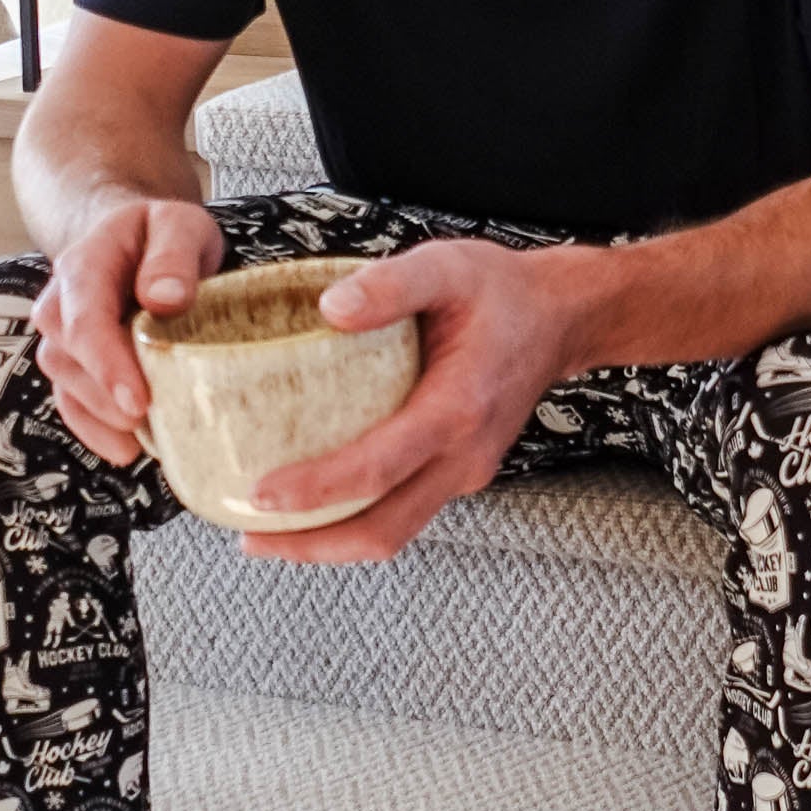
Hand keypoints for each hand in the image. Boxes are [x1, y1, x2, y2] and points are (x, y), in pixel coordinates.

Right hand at [31, 196, 223, 465]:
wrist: (136, 239)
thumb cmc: (159, 235)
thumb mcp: (179, 225)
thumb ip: (173, 255)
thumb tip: (165, 298)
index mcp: (83, 265)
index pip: (83, 320)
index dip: (106, 364)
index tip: (138, 400)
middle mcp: (61, 304)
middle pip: (68, 359)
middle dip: (107, 398)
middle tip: (153, 420)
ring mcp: (62, 339)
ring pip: (67, 387)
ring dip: (105, 418)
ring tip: (151, 435)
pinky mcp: (74, 366)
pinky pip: (72, 405)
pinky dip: (98, 431)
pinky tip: (130, 447)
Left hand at [239, 238, 583, 561]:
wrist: (560, 317)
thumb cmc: (500, 291)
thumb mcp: (445, 266)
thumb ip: (389, 284)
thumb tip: (329, 310)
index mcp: (458, 408)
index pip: (378, 469)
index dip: (316, 490)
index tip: (260, 494)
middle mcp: (465, 454)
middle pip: (383, 529)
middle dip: (312, 545)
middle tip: (249, 535)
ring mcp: (465, 471)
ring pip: (393, 531)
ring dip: (329, 544)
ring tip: (267, 533)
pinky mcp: (459, 472)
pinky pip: (403, 511)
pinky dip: (354, 520)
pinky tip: (313, 504)